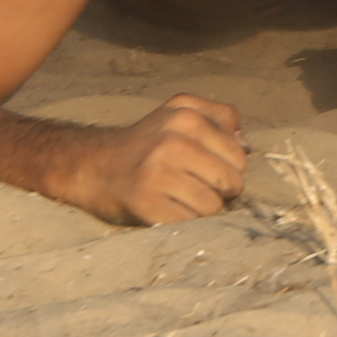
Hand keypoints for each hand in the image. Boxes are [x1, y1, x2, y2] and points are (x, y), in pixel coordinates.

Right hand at [59, 93, 246, 223]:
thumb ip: (221, 118)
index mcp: (187, 115)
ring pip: (213, 206)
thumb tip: (247, 145)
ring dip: (201, 210)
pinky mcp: (144, 200)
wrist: (89, 165)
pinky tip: (166, 210)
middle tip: (192, 187)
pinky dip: (184, 222)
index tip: (204, 169)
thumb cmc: (145, 144)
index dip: (228, 169)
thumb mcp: (180, 113)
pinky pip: (189, 222)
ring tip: (178, 198)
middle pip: (231, 182)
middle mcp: (173, 139)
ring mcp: (157, 170)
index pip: (240, 157)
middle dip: (220, 192)